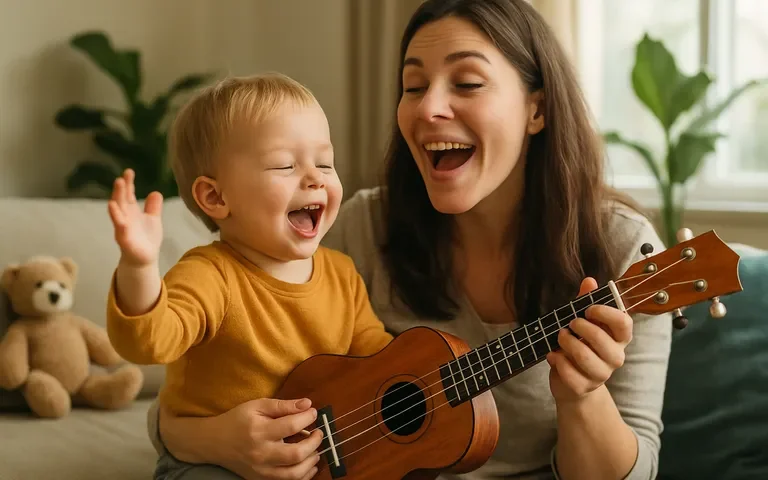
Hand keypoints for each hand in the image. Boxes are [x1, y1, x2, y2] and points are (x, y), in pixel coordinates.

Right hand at [107, 169, 162, 266]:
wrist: (144, 259)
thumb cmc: (146, 238)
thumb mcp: (153, 220)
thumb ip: (153, 207)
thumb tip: (156, 192)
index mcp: (132, 212)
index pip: (129, 195)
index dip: (129, 184)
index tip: (128, 171)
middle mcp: (125, 218)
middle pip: (122, 201)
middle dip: (121, 190)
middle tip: (121, 178)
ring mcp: (123, 229)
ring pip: (118, 213)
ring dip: (117, 200)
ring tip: (117, 188)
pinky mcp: (124, 240)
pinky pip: (120, 230)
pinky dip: (118, 221)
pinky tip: (116, 212)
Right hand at [161, 397, 323, 479]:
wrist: (214, 442)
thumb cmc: (237, 420)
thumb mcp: (257, 406)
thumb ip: (283, 405)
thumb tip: (307, 404)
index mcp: (259, 431)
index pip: (291, 425)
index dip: (307, 418)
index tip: (313, 413)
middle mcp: (261, 453)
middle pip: (295, 454)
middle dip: (314, 443)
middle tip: (318, 433)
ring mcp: (261, 470)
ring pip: (293, 474)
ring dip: (311, 462)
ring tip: (316, 450)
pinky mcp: (260, 479)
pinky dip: (303, 476)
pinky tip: (308, 465)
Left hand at [547, 277, 632, 403]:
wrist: (573, 384)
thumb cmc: (580, 346)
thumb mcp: (583, 322)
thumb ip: (586, 301)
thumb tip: (589, 280)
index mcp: (619, 338)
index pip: (624, 323)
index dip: (605, 313)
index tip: (588, 310)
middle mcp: (615, 357)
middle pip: (601, 339)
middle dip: (579, 327)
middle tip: (568, 324)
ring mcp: (601, 374)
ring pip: (584, 356)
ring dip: (566, 343)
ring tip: (560, 337)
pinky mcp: (584, 387)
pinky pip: (569, 373)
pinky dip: (556, 361)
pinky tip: (552, 355)